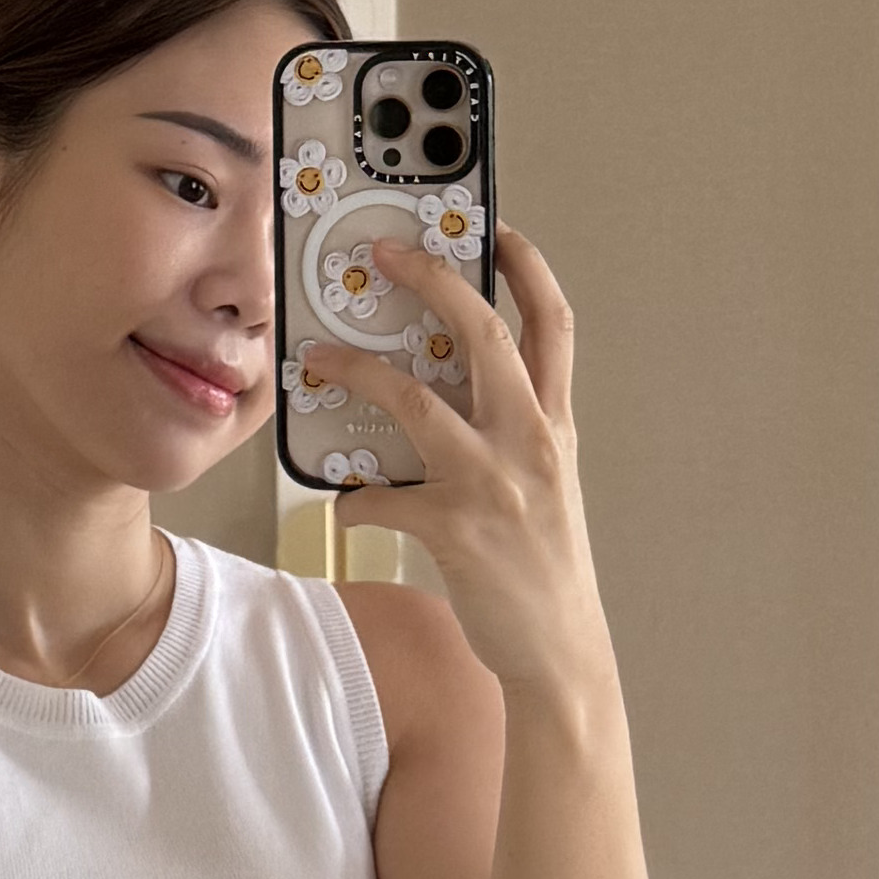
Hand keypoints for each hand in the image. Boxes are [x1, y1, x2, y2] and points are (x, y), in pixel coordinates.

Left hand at [296, 227, 615, 718]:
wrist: (561, 651)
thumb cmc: (544, 562)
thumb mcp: (547, 480)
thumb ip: (509, 429)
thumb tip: (444, 388)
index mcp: (554, 423)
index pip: (551, 324)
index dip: (526, 267)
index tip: (493, 227)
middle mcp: (531, 441)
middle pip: (484, 334)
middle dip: (433, 280)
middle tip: (383, 251)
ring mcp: (495, 484)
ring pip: (416, 401)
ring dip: (358, 374)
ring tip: (318, 360)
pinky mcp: (456, 531)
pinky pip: (383, 499)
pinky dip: (354, 501)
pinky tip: (343, 508)